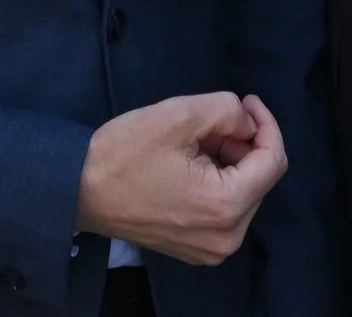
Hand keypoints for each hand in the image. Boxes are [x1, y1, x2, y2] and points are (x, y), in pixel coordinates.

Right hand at [74, 92, 287, 267]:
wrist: (78, 191)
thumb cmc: (123, 153)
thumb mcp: (178, 115)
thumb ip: (226, 111)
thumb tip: (248, 123)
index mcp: (226, 207)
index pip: (273, 160)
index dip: (266, 123)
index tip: (246, 101)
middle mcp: (227, 237)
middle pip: (259, 178)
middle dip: (241, 142)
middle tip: (208, 121)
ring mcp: (212, 249)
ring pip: (242, 192)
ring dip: (228, 160)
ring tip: (193, 141)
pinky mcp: (196, 250)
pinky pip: (224, 210)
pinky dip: (216, 182)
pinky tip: (188, 165)